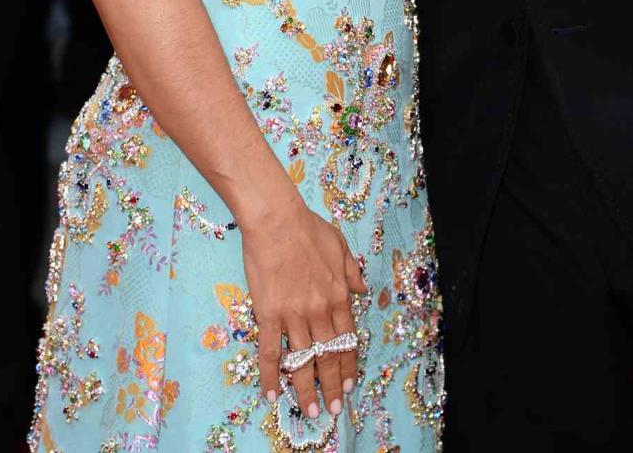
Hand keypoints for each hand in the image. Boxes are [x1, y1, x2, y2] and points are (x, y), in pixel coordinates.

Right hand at [239, 189, 366, 417]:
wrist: (276, 220)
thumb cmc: (307, 228)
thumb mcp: (340, 245)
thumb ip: (352, 270)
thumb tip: (363, 288)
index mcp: (339, 295)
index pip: (347, 338)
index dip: (348, 363)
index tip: (348, 383)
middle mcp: (320, 310)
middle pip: (328, 356)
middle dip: (332, 385)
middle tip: (334, 409)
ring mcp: (294, 315)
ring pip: (303, 361)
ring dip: (306, 389)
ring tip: (310, 411)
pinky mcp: (269, 314)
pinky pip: (271, 352)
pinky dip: (272, 376)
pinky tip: (272, 394)